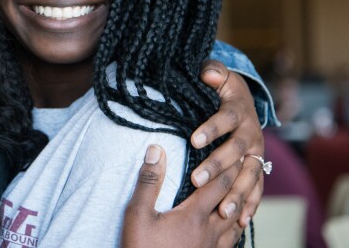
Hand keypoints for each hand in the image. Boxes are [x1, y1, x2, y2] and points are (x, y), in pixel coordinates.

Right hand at [122, 145, 244, 247]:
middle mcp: (210, 231)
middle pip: (234, 202)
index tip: (237, 153)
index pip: (218, 185)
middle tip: (248, 167)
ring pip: (237, 223)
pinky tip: (234, 227)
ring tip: (246, 193)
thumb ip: (149, 181)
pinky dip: (238, 227)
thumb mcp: (138, 214)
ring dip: (243, 205)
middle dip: (241, 182)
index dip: (229, 167)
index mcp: (194, 216)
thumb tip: (156, 150)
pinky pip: (232, 241)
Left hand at [191, 61, 264, 226]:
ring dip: (235, 193)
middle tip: (196, 179)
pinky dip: (249, 205)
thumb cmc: (223, 89)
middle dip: (216, 167)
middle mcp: (251, 134)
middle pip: (236, 152)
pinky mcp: (257, 168)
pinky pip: (256, 189)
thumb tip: (207, 73)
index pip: (226, 119)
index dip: (211, 129)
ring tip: (221, 210)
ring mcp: (256, 154)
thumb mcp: (218, 74)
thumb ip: (212, 72)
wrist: (243, 101)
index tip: (193, 139)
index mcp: (239, 111)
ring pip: (248, 176)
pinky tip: (240, 221)